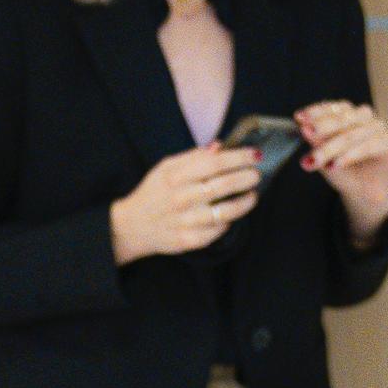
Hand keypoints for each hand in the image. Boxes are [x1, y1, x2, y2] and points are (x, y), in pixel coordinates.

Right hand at [112, 144, 263, 263]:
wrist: (131, 226)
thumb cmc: (152, 193)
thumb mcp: (165, 167)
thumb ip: (193, 157)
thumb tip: (220, 147)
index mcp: (175, 176)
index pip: (213, 163)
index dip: (238, 158)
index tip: (254, 155)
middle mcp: (181, 198)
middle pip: (223, 186)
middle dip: (245, 178)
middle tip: (256, 175)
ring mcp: (184, 221)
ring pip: (225, 212)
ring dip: (244, 203)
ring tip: (252, 196)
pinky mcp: (187, 240)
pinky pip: (216, 232)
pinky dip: (227, 224)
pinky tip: (230, 217)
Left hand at [298, 99, 387, 232]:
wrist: (363, 195)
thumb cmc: (343, 173)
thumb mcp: (324, 158)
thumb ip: (316, 143)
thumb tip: (304, 129)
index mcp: (348, 115)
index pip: (334, 108)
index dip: (317, 111)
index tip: (300, 118)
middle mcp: (365, 117)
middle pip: (343, 118)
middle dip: (322, 128)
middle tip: (307, 135)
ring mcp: (379, 127)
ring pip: (354, 133)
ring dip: (333, 147)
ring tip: (318, 160)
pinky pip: (370, 145)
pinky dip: (352, 154)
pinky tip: (338, 163)